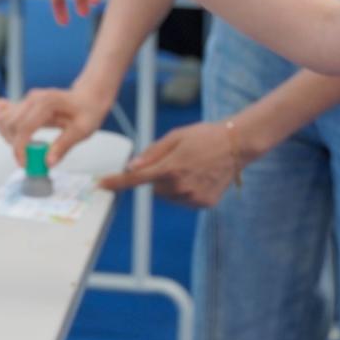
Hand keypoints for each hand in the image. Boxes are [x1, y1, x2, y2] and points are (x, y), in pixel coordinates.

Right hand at [0, 86, 110, 166]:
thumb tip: (48, 162)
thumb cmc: (88, 112)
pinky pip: (3, 114)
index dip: (20, 148)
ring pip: (3, 119)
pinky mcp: (23, 103)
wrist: (88, 97)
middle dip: (15, 145)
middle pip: (10, 124)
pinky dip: (4, 127)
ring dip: (8, 138)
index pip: (23, 127)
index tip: (25, 164)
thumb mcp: (82, 130)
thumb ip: (64, 145)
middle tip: (29, 159)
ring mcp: (26, 99)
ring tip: (26, 148)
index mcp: (47, 104)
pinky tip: (16, 136)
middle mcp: (33, 98)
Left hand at [101, 121, 243, 208]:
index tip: (101, 185)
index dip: (116, 182)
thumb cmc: (204, 136)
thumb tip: (131, 167)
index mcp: (170, 167)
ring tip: (192, 167)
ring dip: (173, 185)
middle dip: (159, 176)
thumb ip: (152, 153)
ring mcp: (193, 197)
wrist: (237, 145)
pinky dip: (188, 191)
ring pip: (169, 195)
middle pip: (155, 188)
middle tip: (178, 160)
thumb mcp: (175, 136)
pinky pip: (185, 200)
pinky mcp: (204, 203)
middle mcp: (180, 186)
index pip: (136, 179)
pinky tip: (201, 176)